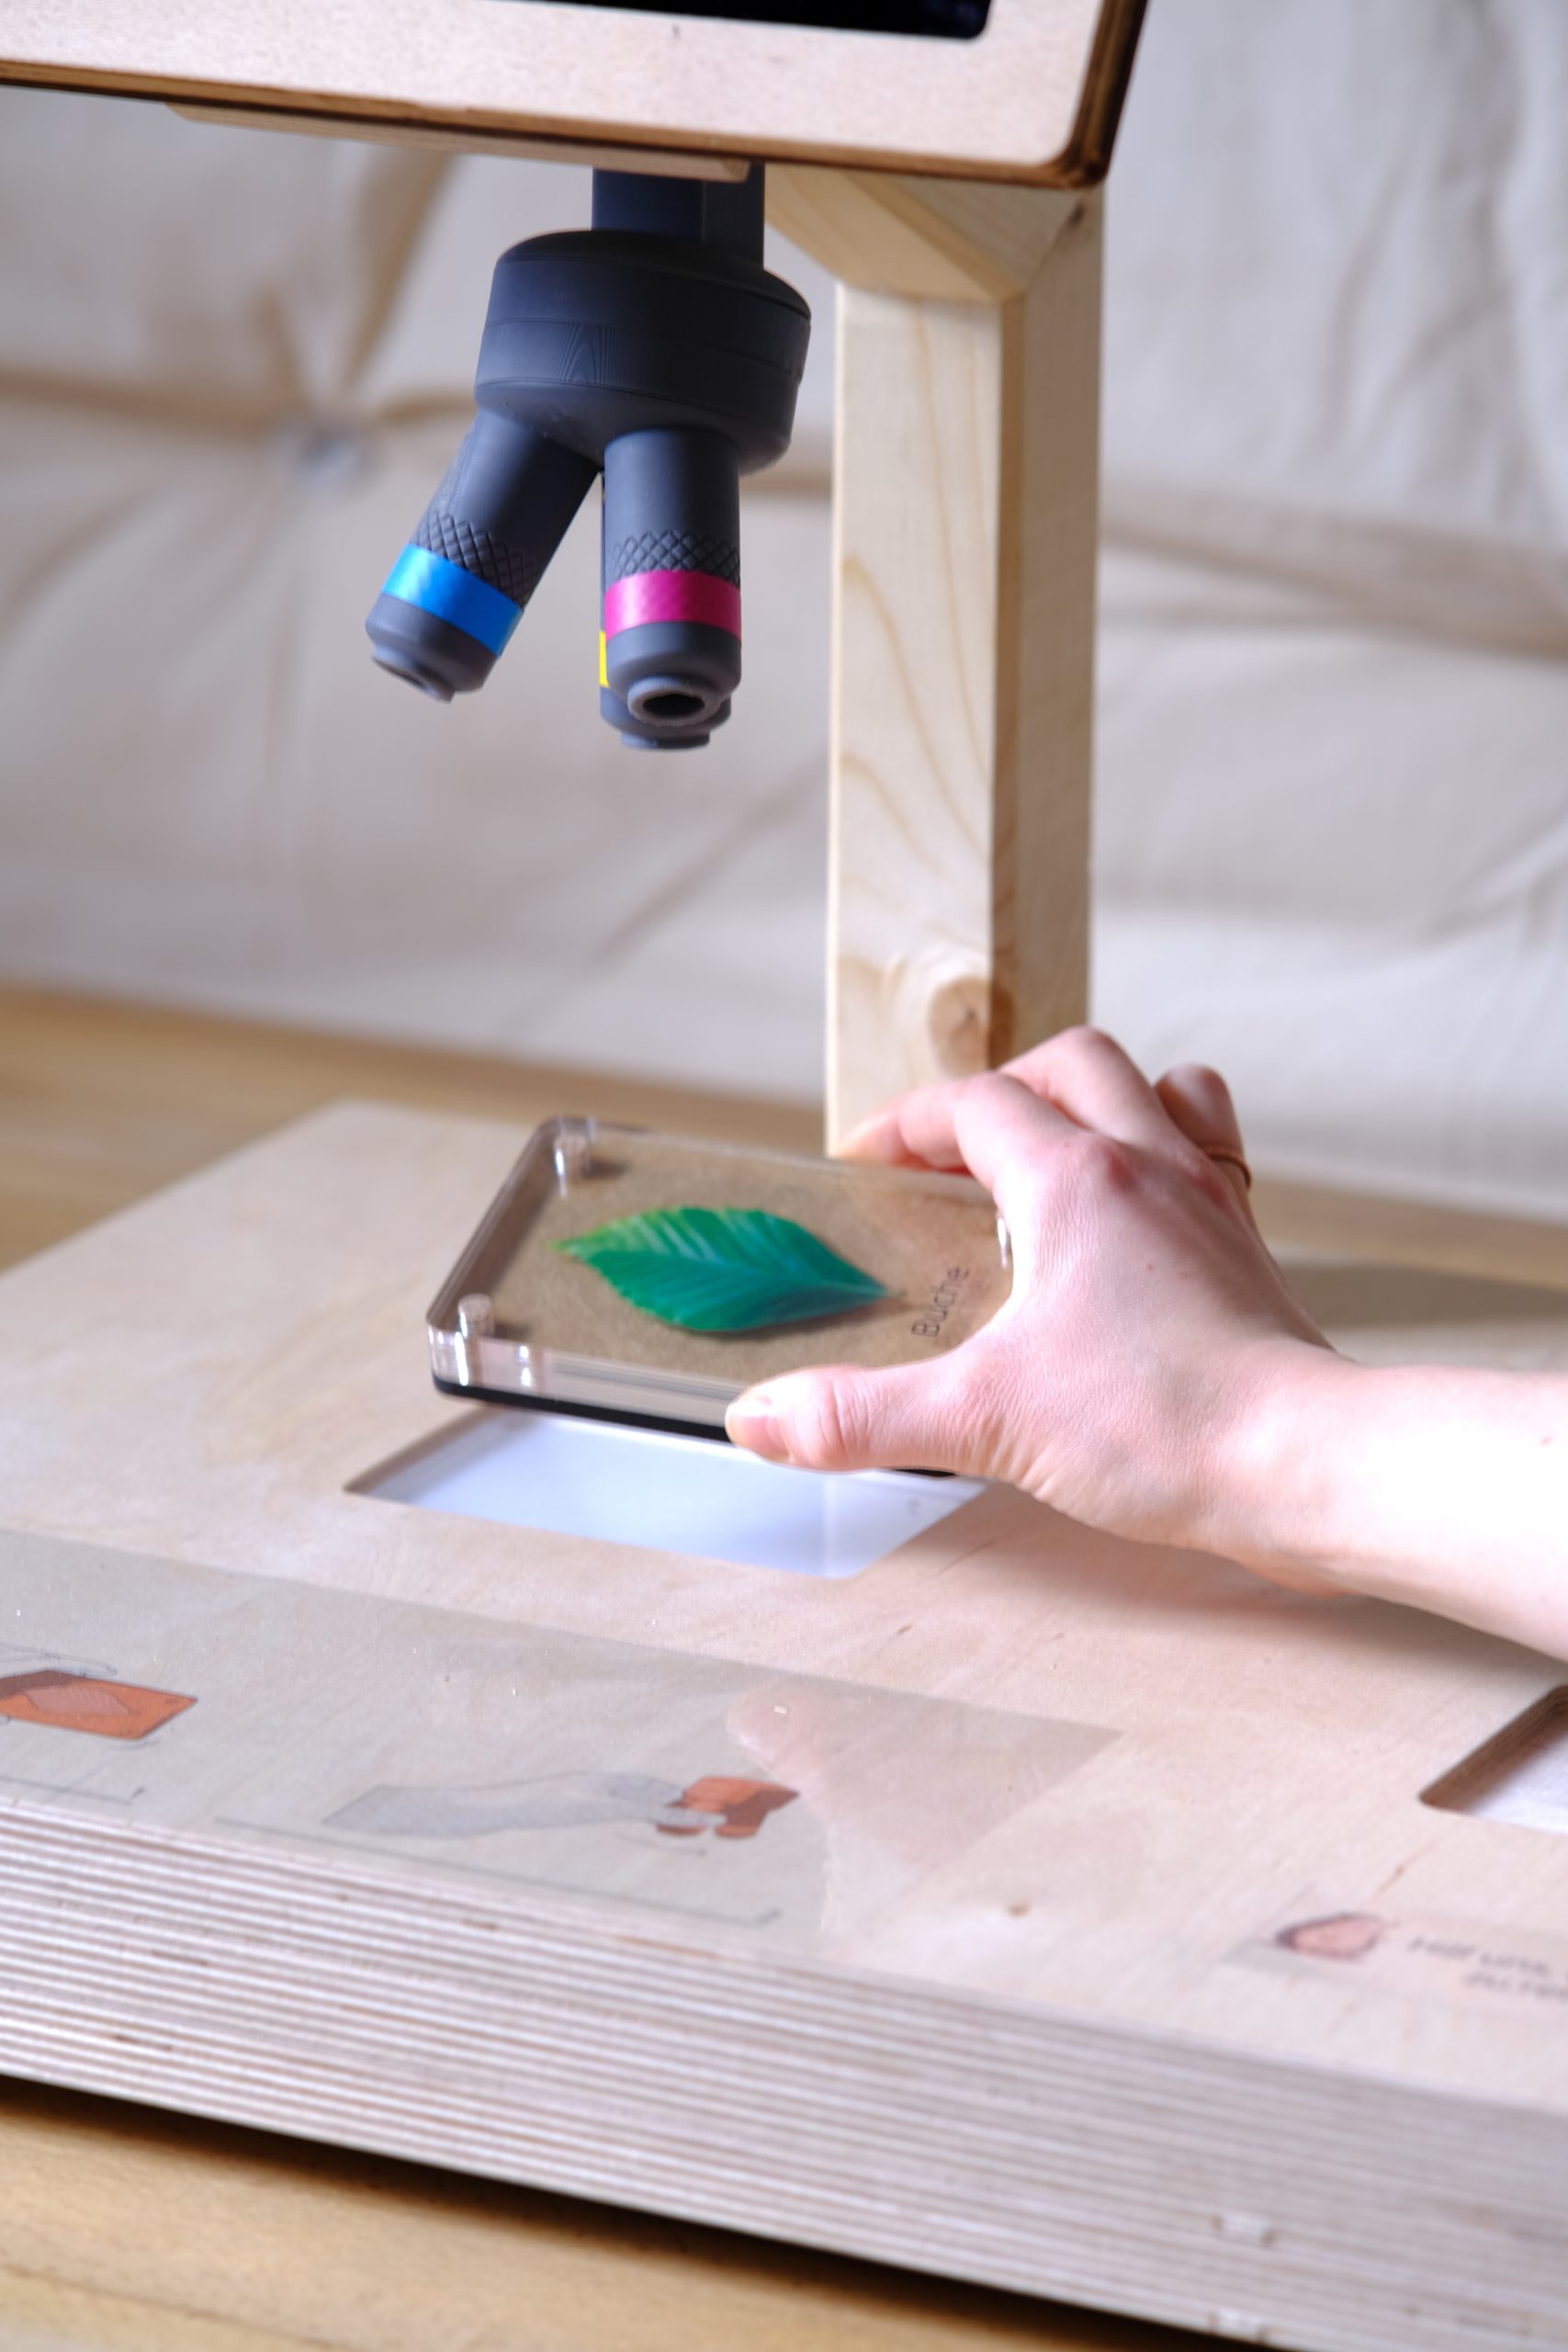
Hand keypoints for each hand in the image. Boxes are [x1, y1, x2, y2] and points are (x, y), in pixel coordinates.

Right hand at [725, 1028, 1334, 1571]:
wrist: (1301, 1463)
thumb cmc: (1159, 1426)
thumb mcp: (981, 1420)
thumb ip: (859, 1416)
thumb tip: (758, 1418)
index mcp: (1075, 1180)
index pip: (973, 1105)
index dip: (906, 1124)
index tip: (864, 1162)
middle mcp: (1148, 1164)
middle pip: (1071, 1064)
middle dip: (1002, 1087)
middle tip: (954, 1150)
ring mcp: (1209, 1201)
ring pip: (1156, 1089)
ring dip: (1096, 1099)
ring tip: (1050, 1153)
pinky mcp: (1248, 1249)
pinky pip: (1212, 1156)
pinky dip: (1170, 1153)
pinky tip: (1141, 1213)